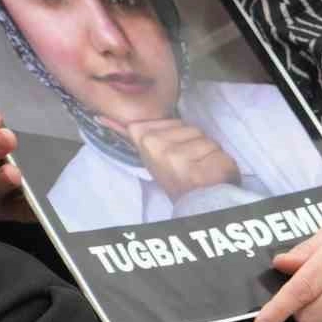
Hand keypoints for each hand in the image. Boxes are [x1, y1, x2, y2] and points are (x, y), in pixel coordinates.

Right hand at [101, 117, 239, 200]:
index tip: (167, 151)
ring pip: (204, 138)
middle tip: (184, 162)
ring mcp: (184, 160)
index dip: (169, 133)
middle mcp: (162, 151)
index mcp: (147, 143)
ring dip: (206, 151)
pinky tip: (209, 173)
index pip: (169, 122)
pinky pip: (218, 152)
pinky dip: (219, 161)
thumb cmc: (174, 178)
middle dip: (190, 140)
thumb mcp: (149, 153)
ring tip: (198, 167)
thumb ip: (136, 133)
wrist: (194, 204)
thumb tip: (103, 117)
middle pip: (186, 126)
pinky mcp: (204, 167)